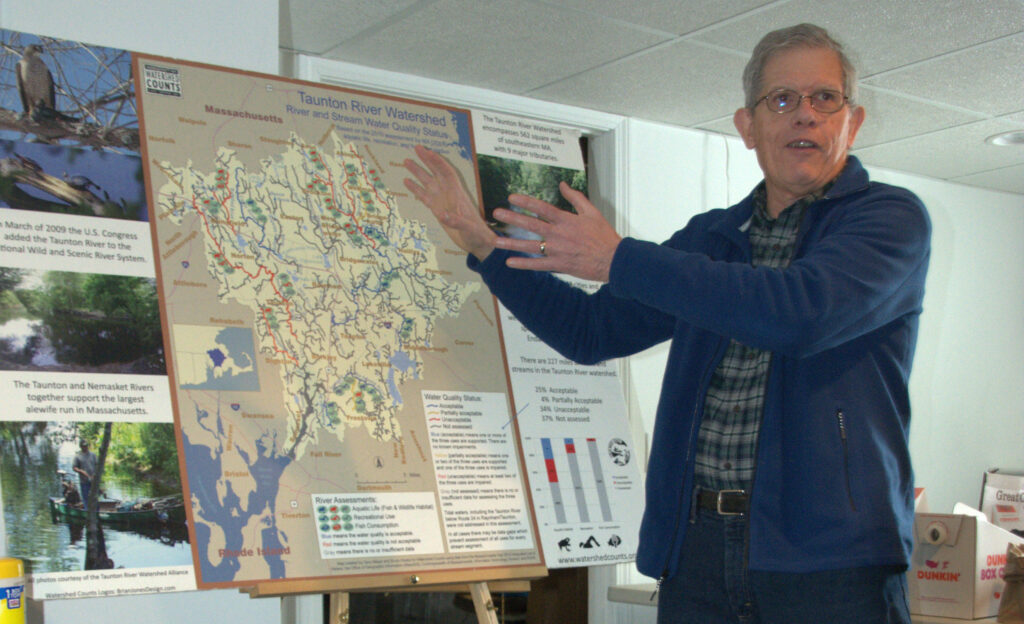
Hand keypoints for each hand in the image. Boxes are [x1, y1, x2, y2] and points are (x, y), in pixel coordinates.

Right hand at [403, 145, 496, 259]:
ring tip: (406, 161)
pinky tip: (406, 181)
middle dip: (427, 160)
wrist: (478, 242)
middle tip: (416, 147)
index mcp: (457, 195)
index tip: (427, 152)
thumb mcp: (469, 229)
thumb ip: (456, 221)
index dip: (437, 162)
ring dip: (418, 171)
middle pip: (437, 172)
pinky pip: (424, 196)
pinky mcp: (437, 209)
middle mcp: (449, 194)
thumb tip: (441, 215)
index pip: (446, 173)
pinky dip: (415, 188)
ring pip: (428, 182)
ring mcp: (443, 201)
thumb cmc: (477, 235)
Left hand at [493, 182, 621, 282]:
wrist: (612, 259)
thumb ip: (575, 197)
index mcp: (566, 220)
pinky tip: (509, 262)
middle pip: (531, 224)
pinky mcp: (558, 265)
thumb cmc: (603, 236)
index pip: (542, 208)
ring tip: (496, 240)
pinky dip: (523, 264)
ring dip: (511, 243)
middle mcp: (558, 235)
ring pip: (530, 246)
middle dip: (512, 218)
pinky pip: (537, 265)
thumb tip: (563, 184)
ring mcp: (557, 251)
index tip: (511, 197)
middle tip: (497, 213)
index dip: (526, 201)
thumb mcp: (592, 212)